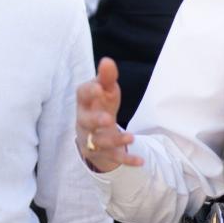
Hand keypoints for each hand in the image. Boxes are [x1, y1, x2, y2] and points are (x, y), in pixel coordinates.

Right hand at [75, 58, 142, 172]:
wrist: (94, 132)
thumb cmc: (100, 105)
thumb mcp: (105, 90)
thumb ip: (106, 77)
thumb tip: (107, 60)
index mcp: (84, 102)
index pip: (82, 95)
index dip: (89, 92)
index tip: (99, 88)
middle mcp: (84, 121)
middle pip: (86, 122)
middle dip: (96, 121)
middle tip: (108, 119)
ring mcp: (92, 139)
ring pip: (99, 142)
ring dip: (115, 140)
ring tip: (131, 137)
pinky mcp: (102, 153)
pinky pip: (113, 158)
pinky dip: (127, 159)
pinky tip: (141, 161)